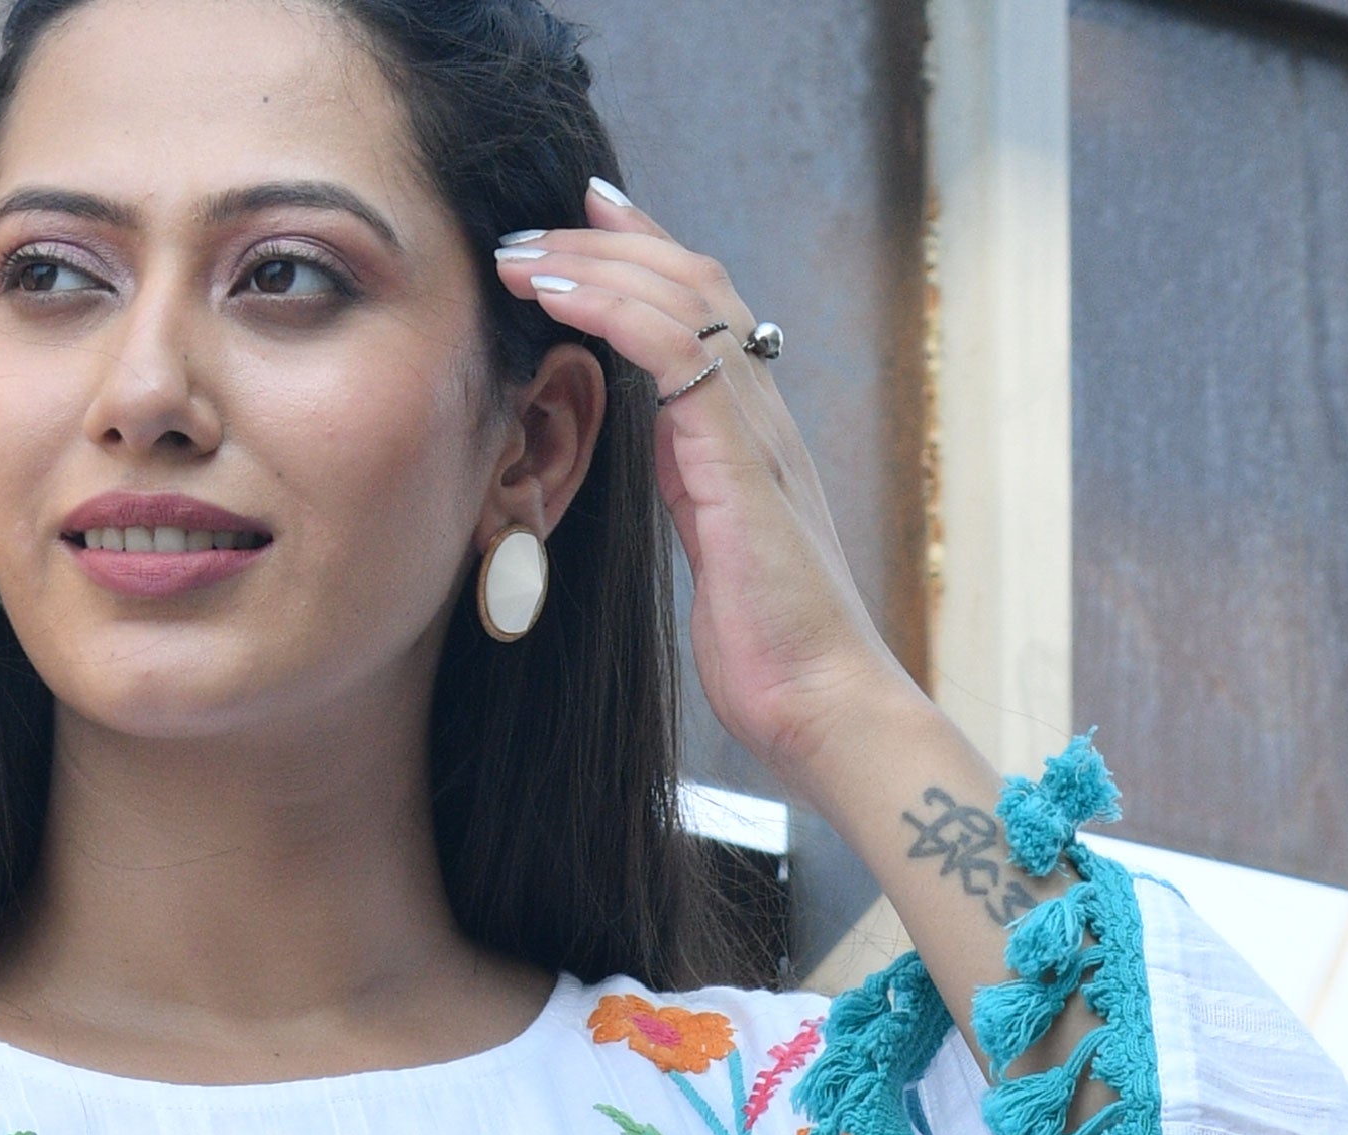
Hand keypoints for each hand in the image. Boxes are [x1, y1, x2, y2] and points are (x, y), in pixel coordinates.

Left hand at [494, 179, 918, 784]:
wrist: (823, 703)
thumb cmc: (768, 645)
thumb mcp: (711, 544)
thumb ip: (687, 485)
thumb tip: (652, 453)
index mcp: (748, 431)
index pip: (702, 306)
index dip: (642, 251)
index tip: (579, 218)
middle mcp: (760, 413)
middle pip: (692, 279)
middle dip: (604, 241)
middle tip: (527, 230)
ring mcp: (755, 431)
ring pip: (683, 298)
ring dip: (594, 264)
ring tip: (524, 256)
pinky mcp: (739, 461)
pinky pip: (679, 352)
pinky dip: (615, 310)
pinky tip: (562, 300)